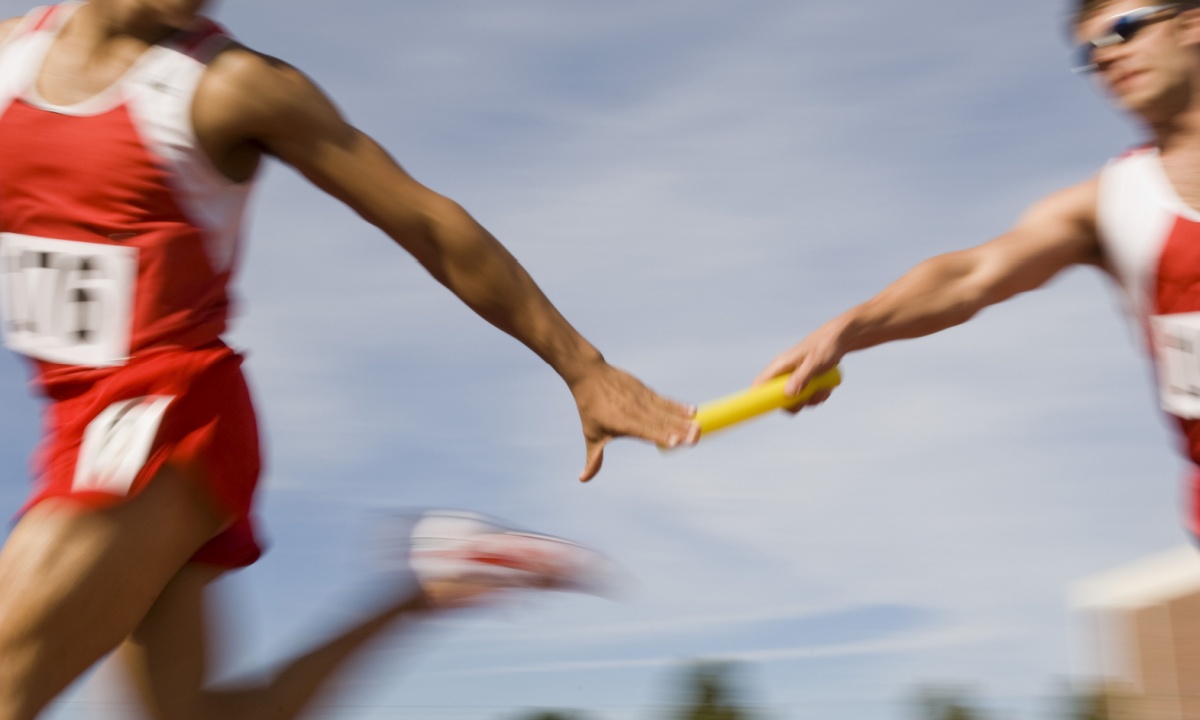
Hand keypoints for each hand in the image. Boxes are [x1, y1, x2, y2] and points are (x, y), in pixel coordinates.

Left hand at [569, 363, 697, 481]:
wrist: (590, 375)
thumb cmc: (590, 408)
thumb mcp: (591, 434)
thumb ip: (594, 459)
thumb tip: (583, 479)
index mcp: (621, 423)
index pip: (644, 430)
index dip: (660, 435)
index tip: (675, 441)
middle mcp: (634, 411)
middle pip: (660, 422)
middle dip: (679, 429)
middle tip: (696, 437)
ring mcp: (641, 399)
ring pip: (666, 411)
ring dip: (683, 419)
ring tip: (699, 426)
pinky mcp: (646, 391)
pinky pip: (665, 400)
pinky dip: (678, 406)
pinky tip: (693, 410)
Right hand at [753, 322, 845, 412]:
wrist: (840, 339)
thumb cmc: (825, 346)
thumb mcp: (815, 362)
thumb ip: (801, 378)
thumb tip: (788, 394)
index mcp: (780, 366)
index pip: (760, 384)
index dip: (758, 398)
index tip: (769, 408)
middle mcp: (784, 373)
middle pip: (778, 399)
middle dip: (795, 404)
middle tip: (808, 398)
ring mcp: (794, 378)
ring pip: (796, 400)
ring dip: (811, 400)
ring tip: (824, 389)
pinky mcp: (805, 381)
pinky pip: (807, 397)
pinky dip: (817, 396)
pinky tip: (827, 387)